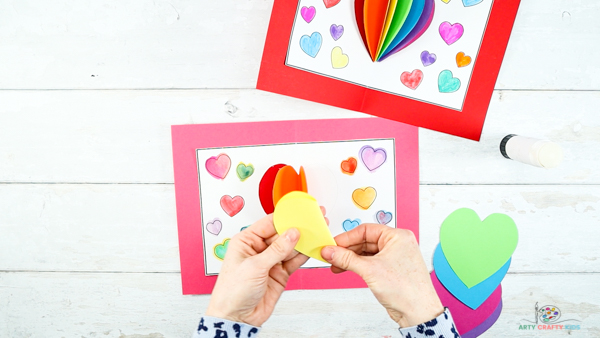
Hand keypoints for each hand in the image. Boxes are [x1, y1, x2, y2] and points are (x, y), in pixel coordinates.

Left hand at [205, 214, 307, 326]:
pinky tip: (312, 248)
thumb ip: (276, 250)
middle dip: (297, 228)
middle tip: (313, 221)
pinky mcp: (280, 273)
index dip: (285, 216)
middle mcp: (258, 249)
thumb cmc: (232, 292)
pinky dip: (303, 255)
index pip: (268, 223)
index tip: (299, 211)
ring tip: (316, 232)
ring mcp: (270, 261)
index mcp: (246, 241)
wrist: (237, 318)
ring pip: (290, 246)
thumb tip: (291, 233)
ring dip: (302, 241)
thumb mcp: (254, 267)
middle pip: (281, 233)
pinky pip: (294, 260)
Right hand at [321, 223, 443, 327]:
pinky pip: (370, 262)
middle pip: (365, 241)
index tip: (333, 245)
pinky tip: (346, 269)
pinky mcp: (390, 270)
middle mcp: (397, 244)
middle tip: (331, 255)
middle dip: (347, 250)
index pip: (366, 230)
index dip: (347, 237)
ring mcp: (394, 257)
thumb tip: (331, 251)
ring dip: (350, 259)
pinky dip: (357, 266)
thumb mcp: (370, 270)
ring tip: (336, 264)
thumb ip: (347, 259)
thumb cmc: (407, 290)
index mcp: (398, 237)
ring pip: (366, 253)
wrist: (418, 313)